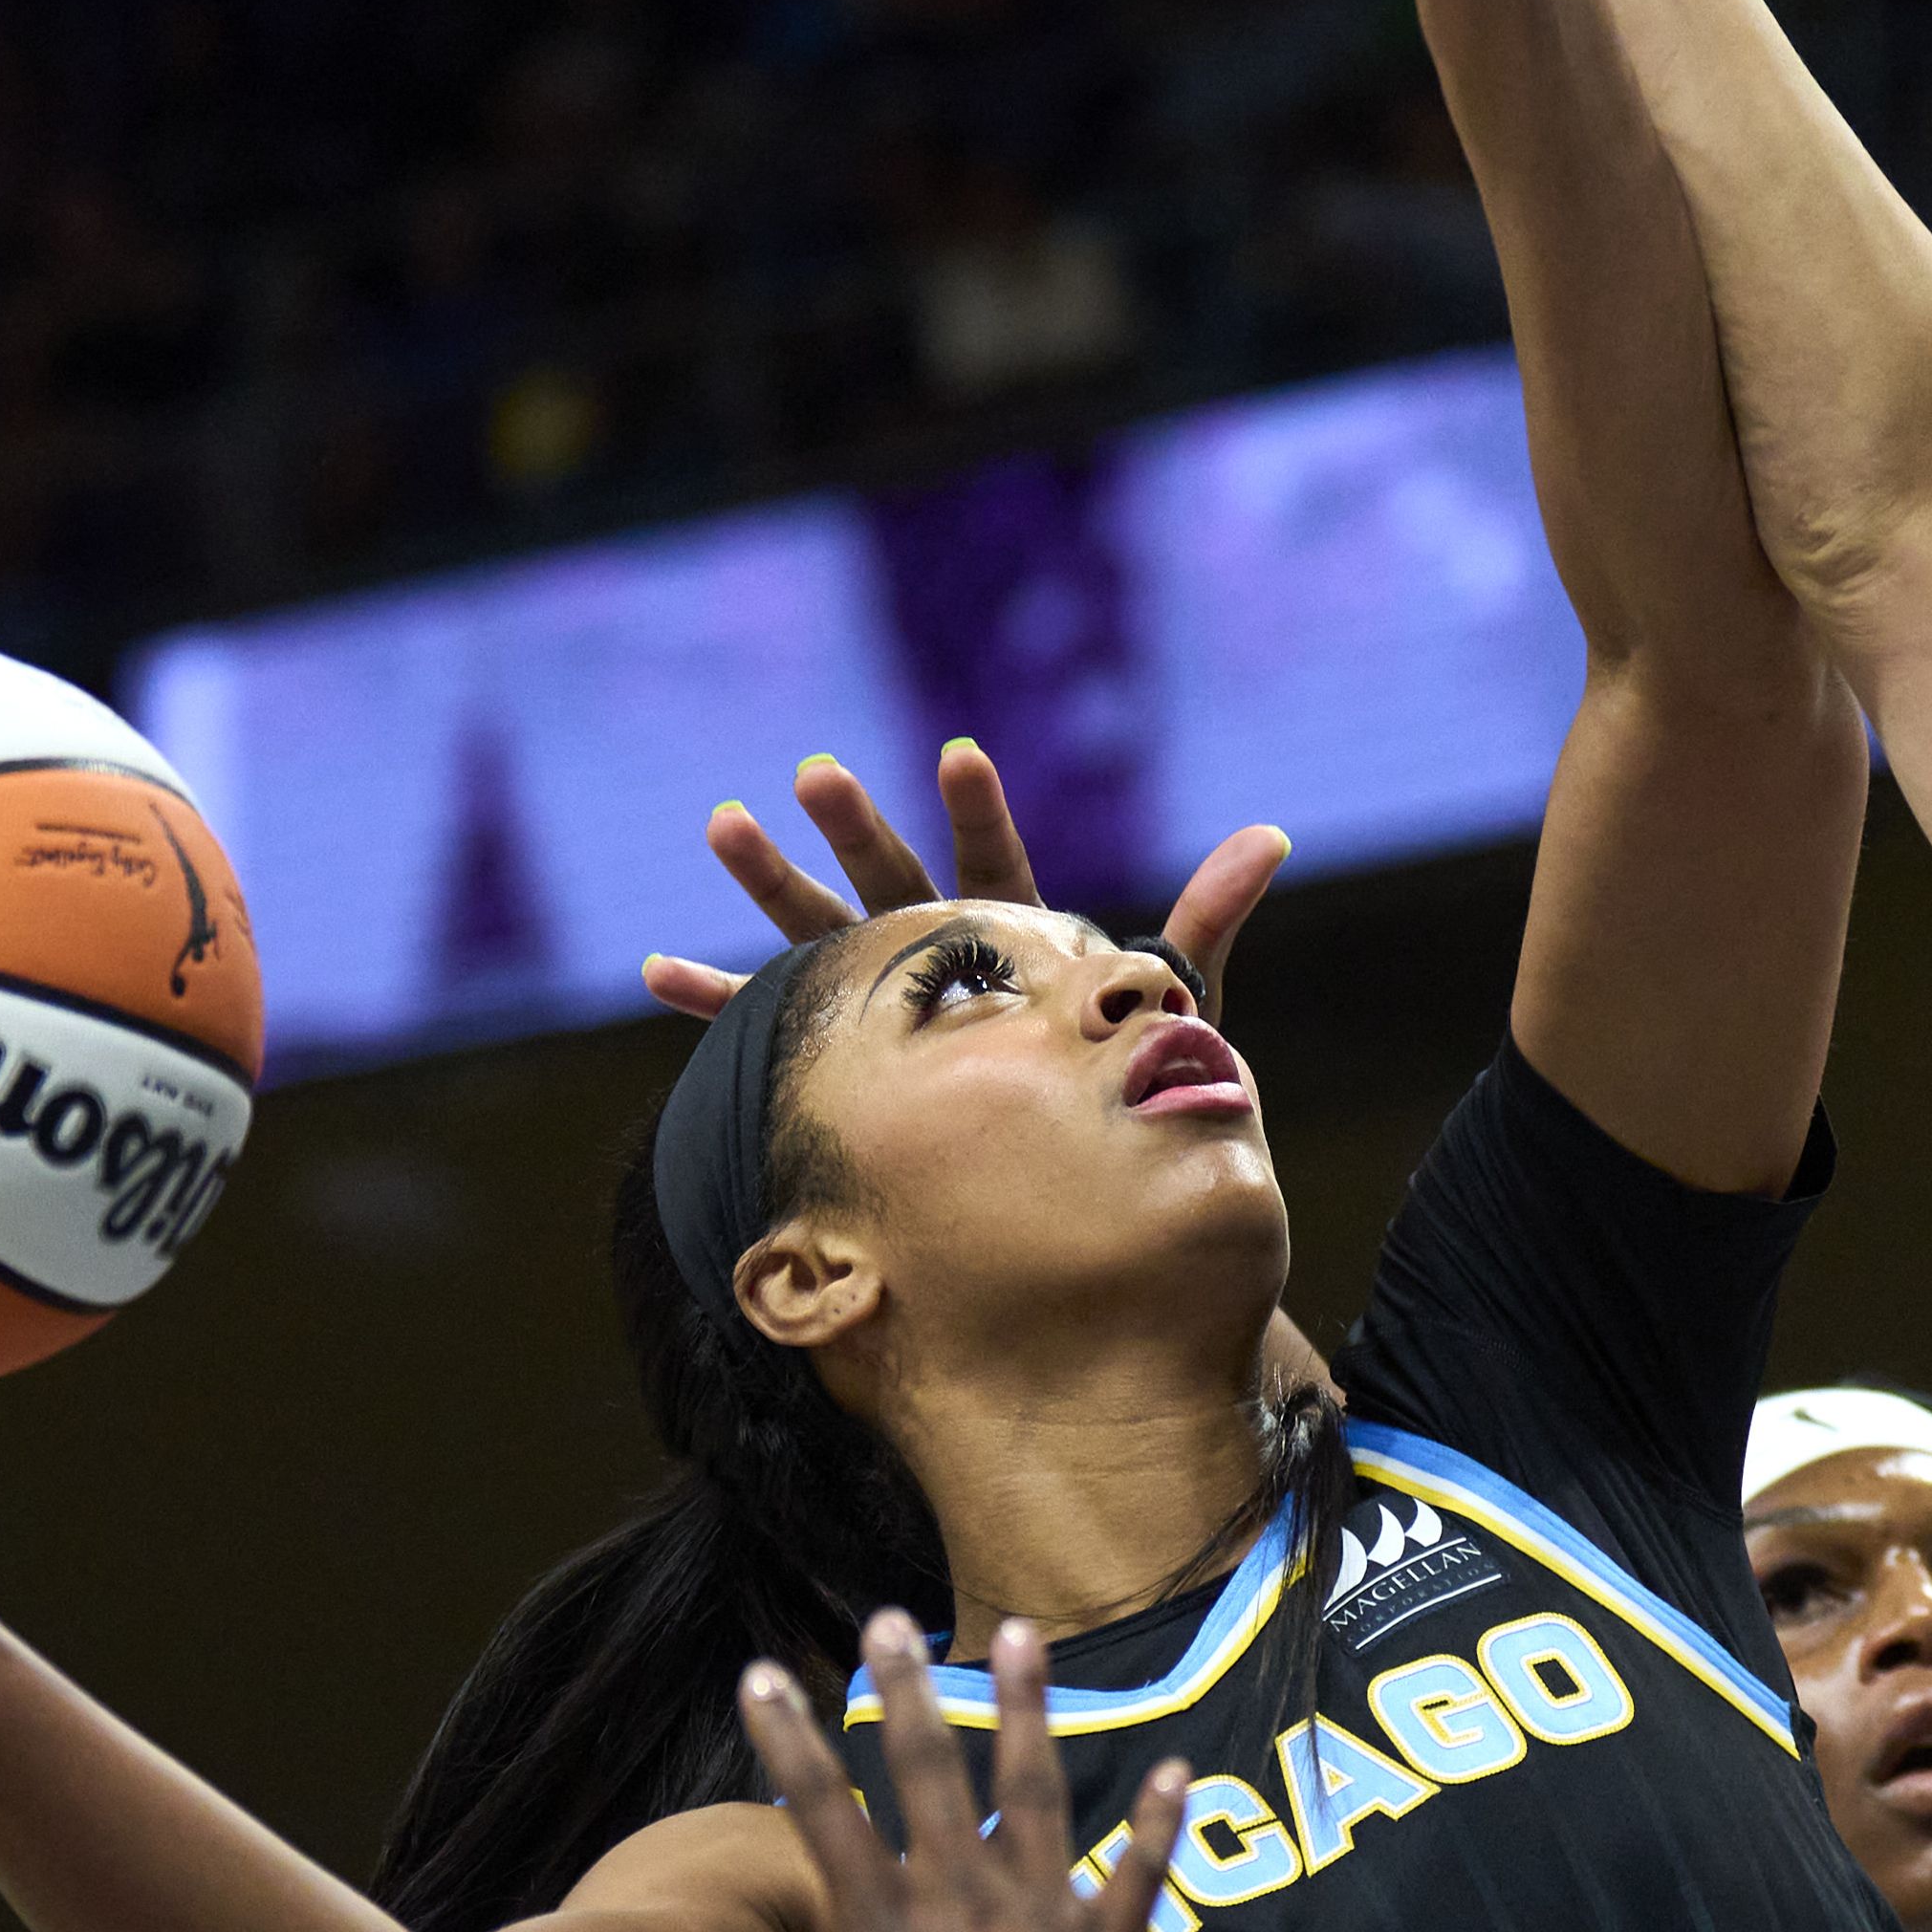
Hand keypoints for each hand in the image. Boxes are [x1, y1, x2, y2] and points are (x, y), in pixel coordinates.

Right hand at [631, 1615, 1191, 1931]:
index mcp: (885, 1922)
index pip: (823, 1814)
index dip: (789, 1742)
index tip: (763, 1674)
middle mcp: (961, 1900)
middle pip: (931, 1776)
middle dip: (907, 1693)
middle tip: (891, 1620)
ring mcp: (1039, 1921)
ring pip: (1036, 1796)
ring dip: (1027, 1712)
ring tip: (1023, 1638)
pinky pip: (1138, 1880)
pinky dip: (1158, 1827)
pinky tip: (1178, 1771)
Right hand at [641, 740, 1290, 1022]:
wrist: (1079, 1176)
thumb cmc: (1123, 1076)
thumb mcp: (1170, 995)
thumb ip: (1207, 918)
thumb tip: (1273, 834)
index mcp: (1014, 938)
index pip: (997, 863)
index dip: (981, 813)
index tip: (959, 754)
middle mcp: (943, 961)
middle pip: (893, 884)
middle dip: (855, 829)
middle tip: (812, 772)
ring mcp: (887, 1003)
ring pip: (819, 936)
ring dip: (771, 885)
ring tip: (723, 822)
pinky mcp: (846, 1058)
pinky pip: (770, 1026)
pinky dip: (717, 1001)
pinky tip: (659, 972)